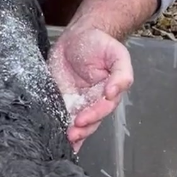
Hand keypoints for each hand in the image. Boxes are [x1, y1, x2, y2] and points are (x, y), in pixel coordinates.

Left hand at [48, 24, 132, 152]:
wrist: (78, 36)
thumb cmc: (99, 44)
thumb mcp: (116, 53)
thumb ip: (121, 73)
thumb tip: (113, 92)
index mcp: (108, 93)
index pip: (102, 109)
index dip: (93, 115)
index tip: (81, 119)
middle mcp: (94, 102)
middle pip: (90, 122)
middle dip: (81, 131)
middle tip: (71, 134)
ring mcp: (78, 103)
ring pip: (78, 124)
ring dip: (73, 134)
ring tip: (65, 139)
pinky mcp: (63, 101)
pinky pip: (62, 117)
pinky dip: (59, 129)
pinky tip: (55, 140)